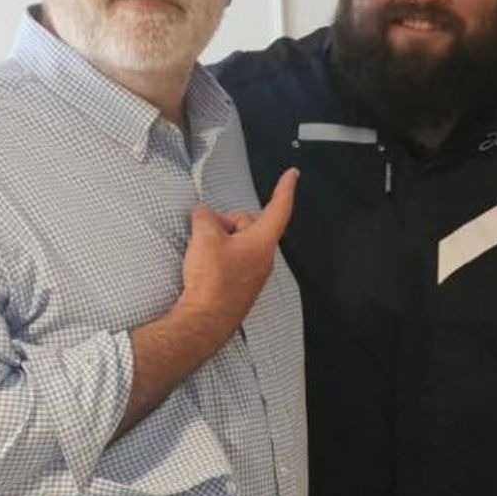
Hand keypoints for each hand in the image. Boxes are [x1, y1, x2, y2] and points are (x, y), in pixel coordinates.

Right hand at [173, 168, 298, 350]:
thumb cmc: (211, 280)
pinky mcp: (242, 286)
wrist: (204, 320)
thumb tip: (204, 215)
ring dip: (221, 242)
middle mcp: (264, 258)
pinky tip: (206, 269)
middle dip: (228, 223)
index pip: (279, 208)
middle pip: (249, 224)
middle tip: (208, 233)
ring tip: (204, 256)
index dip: (285, 188)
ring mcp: (254, 274)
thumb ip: (205, 217)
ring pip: (238, 243)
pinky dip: (219, 258)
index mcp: (263, 242)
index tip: (292, 174)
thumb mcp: (204, 237)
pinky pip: (233, 260)